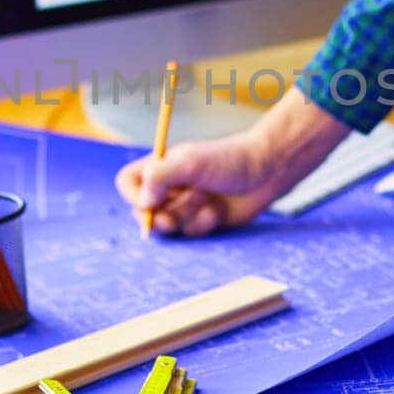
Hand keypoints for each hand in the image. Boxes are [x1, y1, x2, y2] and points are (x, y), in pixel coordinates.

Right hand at [114, 130, 280, 236]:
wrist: (266, 172)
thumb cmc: (228, 160)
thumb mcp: (190, 163)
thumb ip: (160, 177)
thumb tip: (144, 202)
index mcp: (161, 167)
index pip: (128, 182)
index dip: (132, 196)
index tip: (148, 202)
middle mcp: (169, 187)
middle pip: (143, 212)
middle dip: (157, 219)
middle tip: (170, 221)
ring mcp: (185, 206)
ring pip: (169, 226)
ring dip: (187, 217)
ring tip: (208, 199)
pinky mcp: (202, 222)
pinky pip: (190, 233)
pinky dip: (203, 224)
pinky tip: (219, 211)